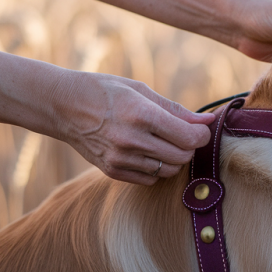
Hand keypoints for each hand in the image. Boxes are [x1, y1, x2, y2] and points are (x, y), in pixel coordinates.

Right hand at [47, 71, 214, 184]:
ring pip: (168, 170)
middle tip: (183, 134)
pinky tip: (147, 152)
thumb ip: (177, 110)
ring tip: (163, 141)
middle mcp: (131, 140)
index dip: (202, 135)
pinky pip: (150, 179)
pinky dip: (156, 168)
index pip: (189, 137)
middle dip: (190, 146)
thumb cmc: (106, 92)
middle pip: (182, 157)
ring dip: (174, 158)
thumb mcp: (142, 91)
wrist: (63, 106)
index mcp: (142, 115)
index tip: (200, 129)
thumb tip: (208, 121)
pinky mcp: (112, 171)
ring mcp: (120, 159)